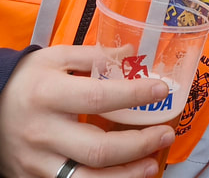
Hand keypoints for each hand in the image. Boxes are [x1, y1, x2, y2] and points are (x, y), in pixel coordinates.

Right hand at [0, 45, 175, 177]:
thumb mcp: (56, 57)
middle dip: (138, 145)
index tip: (161, 90)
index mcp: (48, 94)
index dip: (133, 96)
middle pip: (97, 149)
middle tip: (166, 133)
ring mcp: (37, 162)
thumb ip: (95, 55)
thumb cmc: (29, 80)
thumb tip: (133, 54)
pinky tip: (126, 176)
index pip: (97, 98)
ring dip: (126, 176)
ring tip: (152, 164)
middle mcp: (42, 132)